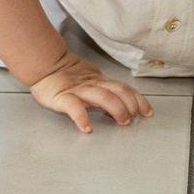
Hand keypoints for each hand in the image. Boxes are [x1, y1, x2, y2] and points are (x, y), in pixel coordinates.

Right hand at [24, 51, 154, 132]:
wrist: (45, 65)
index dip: (138, 100)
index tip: (148, 112)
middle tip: (133, 118)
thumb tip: (124, 105)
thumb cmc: (67, 76)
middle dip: (130, 105)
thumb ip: (105, 91)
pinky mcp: (62, 97)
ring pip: (102, 97)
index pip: (125, 89)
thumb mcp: (91, 80)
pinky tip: (87, 128)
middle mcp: (93, 85)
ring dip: (116, 109)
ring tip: (122, 121)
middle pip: (118, 92)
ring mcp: (78, 90)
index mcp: (100, 82)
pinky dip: (81, 118)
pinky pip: (73, 107)